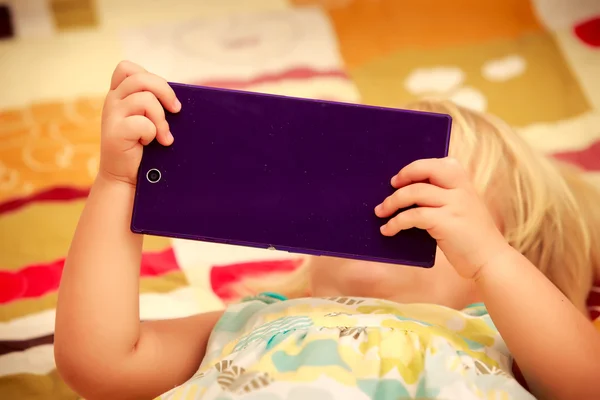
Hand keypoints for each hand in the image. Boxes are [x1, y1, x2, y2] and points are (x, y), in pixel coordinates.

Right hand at [99, 61, 180, 185]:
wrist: (125, 176)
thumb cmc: (141, 147)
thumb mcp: (146, 119)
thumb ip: (153, 103)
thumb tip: (177, 100)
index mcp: (118, 94)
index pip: (127, 68)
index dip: (150, 77)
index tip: (165, 98)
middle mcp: (112, 101)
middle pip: (141, 78)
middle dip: (165, 92)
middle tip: (176, 110)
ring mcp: (111, 116)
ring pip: (145, 100)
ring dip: (161, 119)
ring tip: (163, 136)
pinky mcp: (114, 133)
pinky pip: (142, 123)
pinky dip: (152, 133)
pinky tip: (150, 143)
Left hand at [374, 157, 508, 278]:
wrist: (491, 261)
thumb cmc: (471, 237)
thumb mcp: (462, 209)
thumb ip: (443, 198)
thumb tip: (407, 194)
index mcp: (464, 183)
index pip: (438, 164)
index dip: (415, 168)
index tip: (400, 179)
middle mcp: (461, 189)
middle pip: (426, 169)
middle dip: (404, 175)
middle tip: (390, 187)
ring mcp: (455, 204)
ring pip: (414, 192)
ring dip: (392, 202)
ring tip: (380, 212)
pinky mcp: (446, 222)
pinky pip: (413, 216)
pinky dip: (396, 222)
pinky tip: (388, 230)